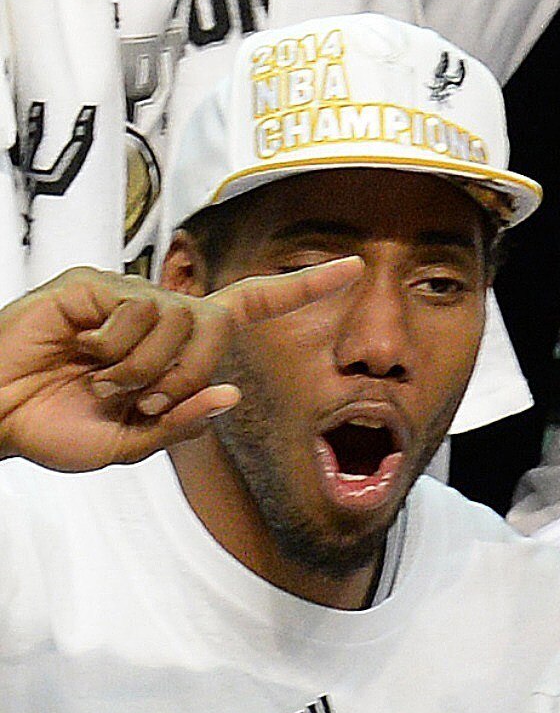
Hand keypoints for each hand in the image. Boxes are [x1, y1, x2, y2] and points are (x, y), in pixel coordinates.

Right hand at [0, 260, 359, 471]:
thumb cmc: (52, 426)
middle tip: (137, 400)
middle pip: (216, 328)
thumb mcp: (129, 444)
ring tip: (101, 380)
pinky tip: (80, 351)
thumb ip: (181, 422)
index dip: (301, 289)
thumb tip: (231, 396)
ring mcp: (123, 294)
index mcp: (175, 348)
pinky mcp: (91, 285)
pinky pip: (135, 309)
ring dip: (143, 366)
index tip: (355, 268)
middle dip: (185, 375)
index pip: (248, 308)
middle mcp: (157, 313)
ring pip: (177, 320)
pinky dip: (114, 345)